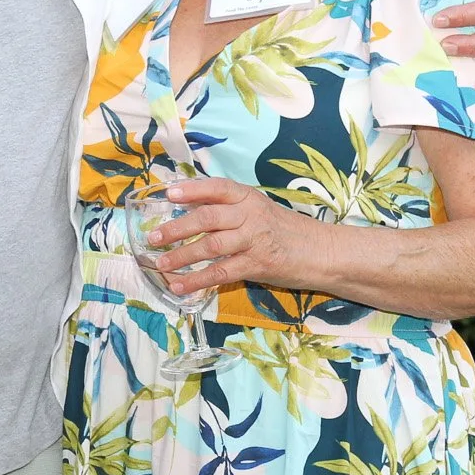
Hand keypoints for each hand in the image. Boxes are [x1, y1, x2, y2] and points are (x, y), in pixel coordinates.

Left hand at [147, 179, 324, 293]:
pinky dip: (197, 279)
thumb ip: (231, 209)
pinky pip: (221, 272)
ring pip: (210, 245)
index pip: (217, 188)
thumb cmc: (287, 231)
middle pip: (207, 217)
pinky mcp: (256, 265)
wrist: (321, 252)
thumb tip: (190, 209)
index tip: (169, 194)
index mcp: (250, 197)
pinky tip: (180, 286)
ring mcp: (254, 240)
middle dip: (176, 228)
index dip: (192, 190)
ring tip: (160, 263)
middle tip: (153, 237)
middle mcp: (250, 215)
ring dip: (182, 255)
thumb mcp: (260, 211)